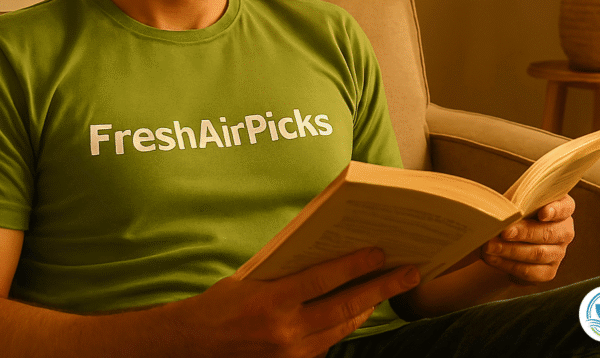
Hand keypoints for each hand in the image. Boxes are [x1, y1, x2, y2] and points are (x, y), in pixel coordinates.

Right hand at [164, 248, 419, 357]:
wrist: (190, 348)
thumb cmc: (219, 305)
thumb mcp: (250, 279)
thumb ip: (287, 272)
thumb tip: (329, 256)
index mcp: (271, 301)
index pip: (323, 279)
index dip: (355, 265)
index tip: (381, 252)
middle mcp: (285, 331)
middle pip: (344, 307)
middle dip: (381, 288)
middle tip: (409, 273)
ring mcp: (291, 354)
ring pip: (341, 328)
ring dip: (367, 307)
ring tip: (389, 289)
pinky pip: (327, 344)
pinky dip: (344, 325)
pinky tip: (357, 310)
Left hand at [481, 194, 574, 285]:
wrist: (509, 239)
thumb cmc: (515, 212)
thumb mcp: (516, 201)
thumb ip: (516, 202)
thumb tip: (500, 208)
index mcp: (562, 207)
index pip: (565, 207)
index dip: (555, 210)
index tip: (542, 213)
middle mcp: (564, 231)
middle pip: (548, 233)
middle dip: (524, 233)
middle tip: (504, 232)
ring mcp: (558, 253)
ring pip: (538, 254)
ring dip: (511, 250)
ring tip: (490, 246)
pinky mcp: (548, 271)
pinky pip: (530, 271)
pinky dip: (508, 265)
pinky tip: (493, 258)